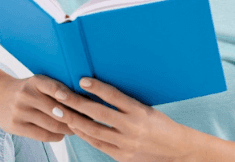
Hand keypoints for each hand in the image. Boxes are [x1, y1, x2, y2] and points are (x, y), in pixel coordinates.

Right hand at [0, 74, 81, 141]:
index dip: (69, 95)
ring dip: (68, 128)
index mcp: (35, 81)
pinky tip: (63, 134)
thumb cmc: (27, 89)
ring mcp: (19, 111)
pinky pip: (41, 135)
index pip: (54, 87)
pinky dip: (56, 136)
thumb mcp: (38, 82)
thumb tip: (85, 99)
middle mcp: (26, 95)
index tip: (84, 101)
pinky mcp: (15, 126)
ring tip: (79, 128)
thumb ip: (57, 88)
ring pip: (51, 124)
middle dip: (76, 116)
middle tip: (89, 119)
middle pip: (57, 110)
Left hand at [50, 77, 191, 161]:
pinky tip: (74, 126)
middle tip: (60, 95)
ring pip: (93, 130)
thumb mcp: (147, 109)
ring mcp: (125, 143)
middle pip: (98, 113)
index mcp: (140, 111)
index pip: (114, 96)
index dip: (97, 88)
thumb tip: (101, 92)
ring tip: (60, 111)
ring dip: (74, 120)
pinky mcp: (121, 155)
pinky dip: (83, 134)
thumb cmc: (161, 125)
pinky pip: (97, 143)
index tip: (82, 80)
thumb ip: (126, 104)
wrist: (175, 149)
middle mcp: (131, 127)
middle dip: (76, 103)